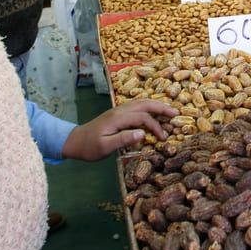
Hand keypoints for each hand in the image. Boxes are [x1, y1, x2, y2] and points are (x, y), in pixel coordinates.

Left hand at [62, 99, 177, 160]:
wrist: (75, 141)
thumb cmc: (89, 147)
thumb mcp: (105, 147)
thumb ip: (123, 139)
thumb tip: (142, 134)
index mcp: (118, 118)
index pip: (142, 118)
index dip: (155, 127)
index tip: (163, 138)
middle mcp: (119, 110)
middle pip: (144, 104)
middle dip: (161, 107)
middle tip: (176, 113)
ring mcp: (118, 110)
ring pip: (140, 103)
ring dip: (155, 106)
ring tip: (169, 111)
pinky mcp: (117, 114)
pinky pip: (136, 106)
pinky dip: (148, 107)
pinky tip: (153, 112)